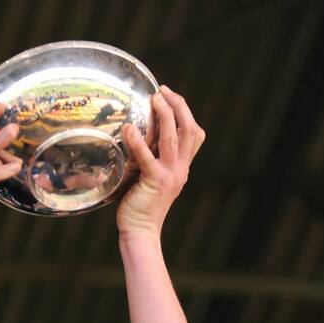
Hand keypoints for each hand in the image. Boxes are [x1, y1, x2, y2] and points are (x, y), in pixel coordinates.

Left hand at [116, 85, 204, 237]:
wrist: (141, 231)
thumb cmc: (141, 204)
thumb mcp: (153, 177)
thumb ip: (153, 159)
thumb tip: (139, 135)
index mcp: (182, 166)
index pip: (195, 134)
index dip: (185, 112)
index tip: (170, 98)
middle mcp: (180, 168)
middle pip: (189, 128)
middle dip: (177, 105)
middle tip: (161, 91)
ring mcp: (170, 175)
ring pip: (172, 137)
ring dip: (164, 114)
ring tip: (153, 99)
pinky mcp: (155, 182)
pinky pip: (147, 157)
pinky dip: (138, 141)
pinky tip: (128, 129)